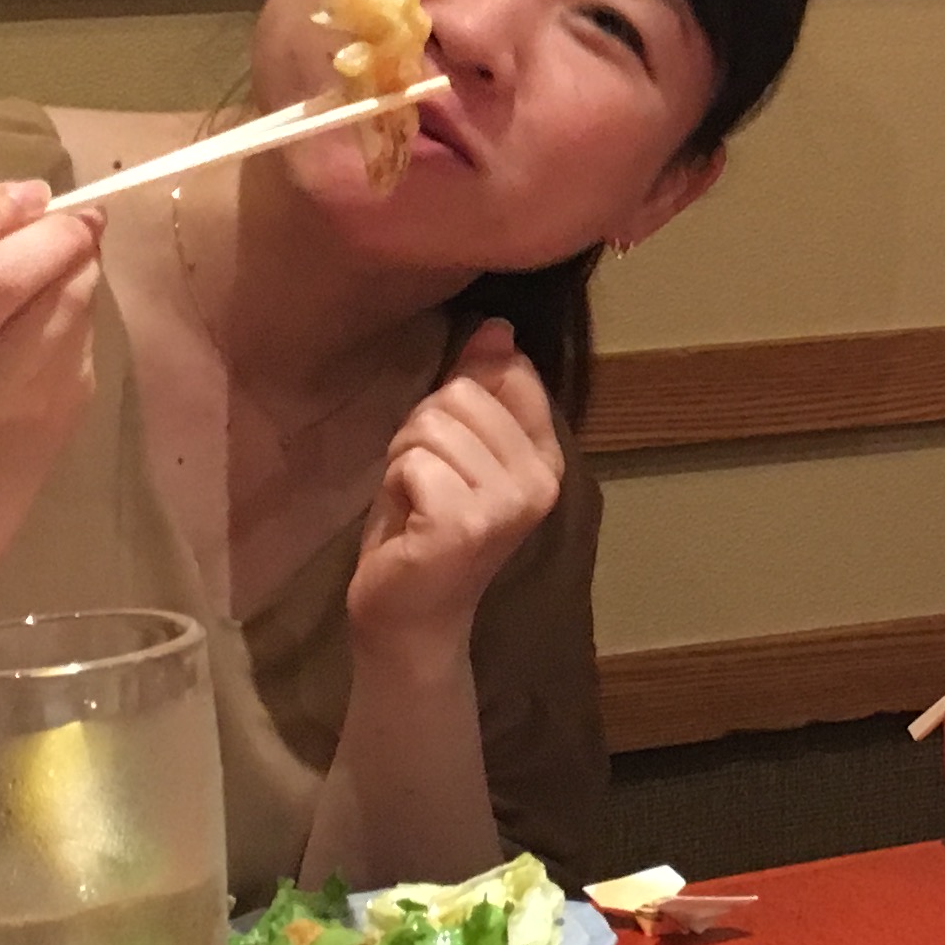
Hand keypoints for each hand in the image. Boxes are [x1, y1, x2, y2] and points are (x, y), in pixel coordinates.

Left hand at [347, 321, 560, 664]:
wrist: (410, 618)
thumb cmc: (425, 530)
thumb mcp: (455, 449)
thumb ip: (478, 390)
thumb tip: (495, 326)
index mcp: (547, 457)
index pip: (509, 372)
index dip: (461, 394)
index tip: (452, 447)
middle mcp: (540, 479)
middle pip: (461, 393)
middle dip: (423, 430)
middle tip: (424, 482)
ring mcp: (507, 503)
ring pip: (432, 425)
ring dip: (406, 459)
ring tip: (416, 501)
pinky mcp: (466, 522)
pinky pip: (413, 462)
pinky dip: (397, 485)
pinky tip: (407, 520)